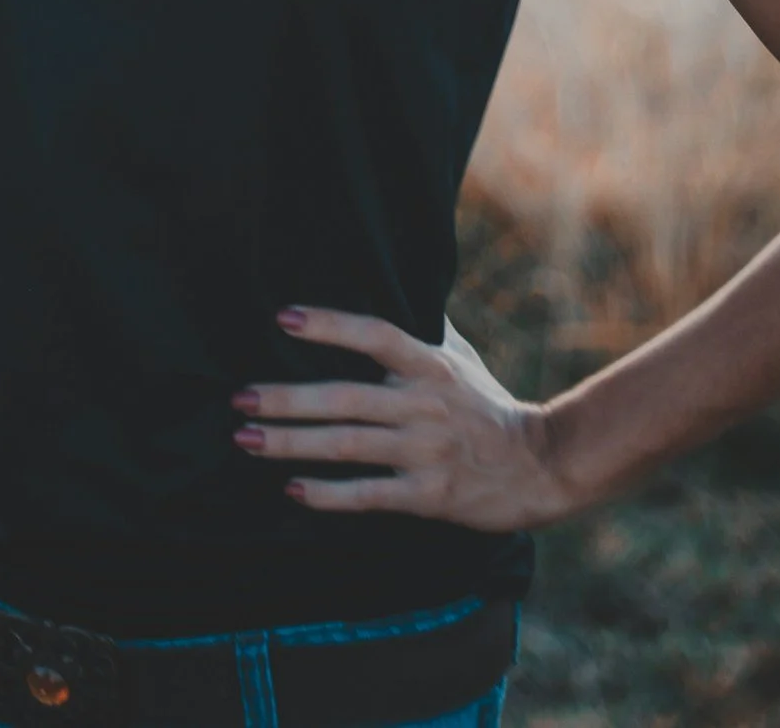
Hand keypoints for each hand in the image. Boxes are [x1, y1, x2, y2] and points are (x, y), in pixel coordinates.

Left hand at [230, 305, 566, 531]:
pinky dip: (328, 495)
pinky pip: (369, 495)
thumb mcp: (460, 360)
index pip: (375, 335)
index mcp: (430, 365)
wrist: (540, 466)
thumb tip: (396, 283)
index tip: (283, 318)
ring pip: (347, 445)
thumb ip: (423, 332)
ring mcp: (425, 451)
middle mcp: (423, 404)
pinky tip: (293, 489)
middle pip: (345, 398)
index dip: (330, 326)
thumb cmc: (489, 407)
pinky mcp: (428, 496)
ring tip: (248, 438)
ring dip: (292, 443)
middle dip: (287, 399)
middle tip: (240, 397)